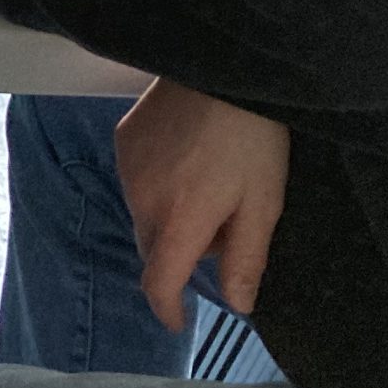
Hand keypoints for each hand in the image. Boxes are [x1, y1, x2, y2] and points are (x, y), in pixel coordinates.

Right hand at [114, 79, 289, 330]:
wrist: (222, 68)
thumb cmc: (252, 139)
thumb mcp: (264, 204)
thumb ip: (246, 259)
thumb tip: (237, 305)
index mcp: (181, 220)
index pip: (159, 281)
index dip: (167, 308)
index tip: (179, 320)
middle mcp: (143, 199)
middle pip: (151, 249)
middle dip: (178, 256)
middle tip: (219, 232)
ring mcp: (128, 168)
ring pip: (143, 215)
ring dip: (167, 219)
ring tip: (205, 190)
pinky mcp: (123, 141)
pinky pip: (135, 182)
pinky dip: (156, 188)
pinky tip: (185, 163)